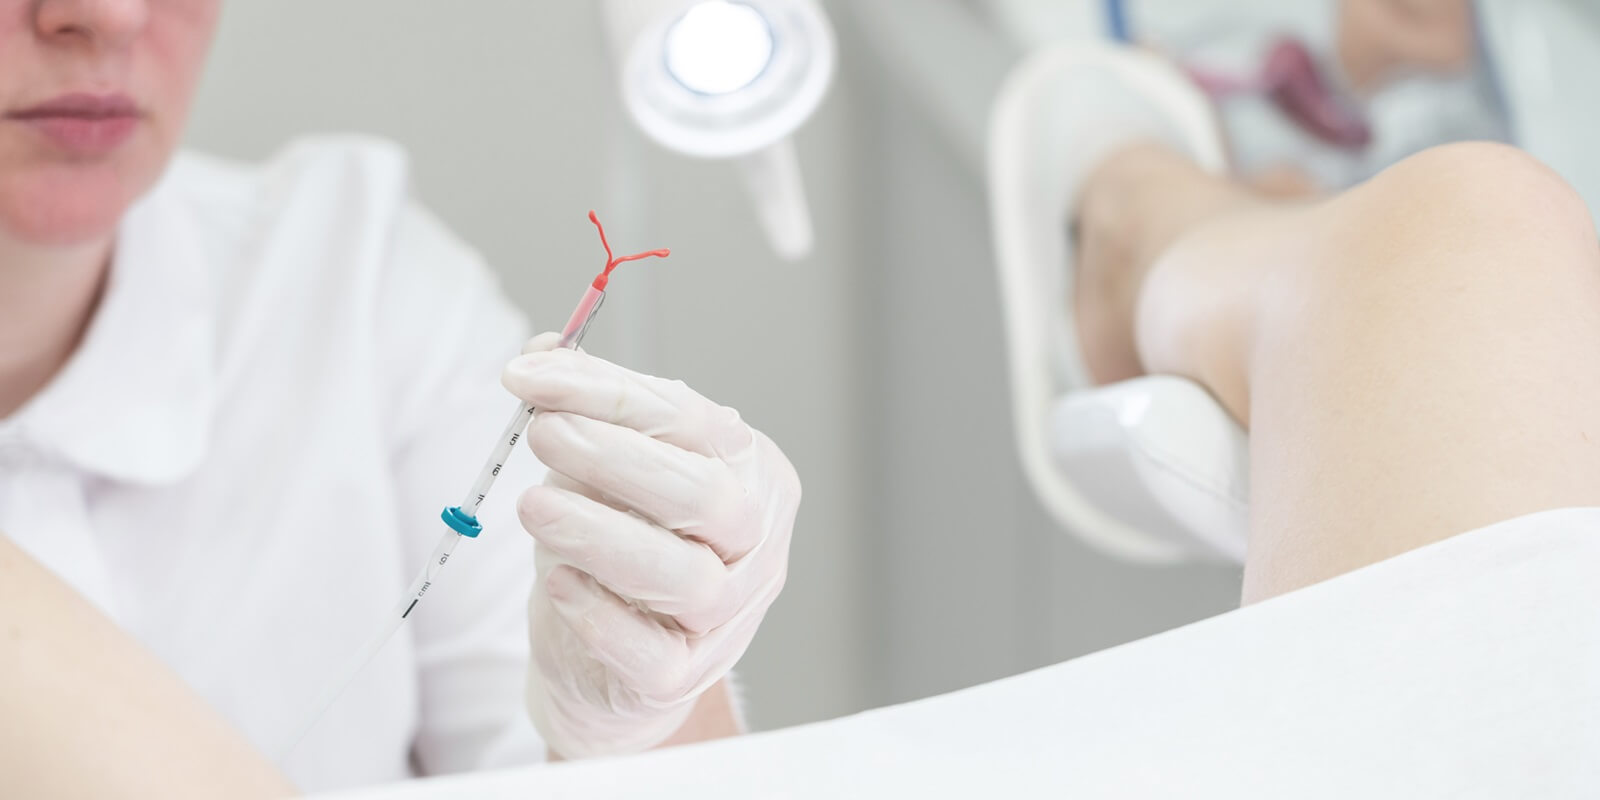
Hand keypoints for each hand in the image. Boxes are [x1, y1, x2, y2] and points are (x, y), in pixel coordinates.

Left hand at [501, 334, 800, 757]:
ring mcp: (728, 616)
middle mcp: (754, 542)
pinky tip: (557, 583)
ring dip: (602, 534)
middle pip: (705, 497)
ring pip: (686, 577)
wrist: (612, 661)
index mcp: (749, 472)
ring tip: (533, 506)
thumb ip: (582, 409)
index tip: (528, 376)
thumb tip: (542, 352)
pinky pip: (650, 650)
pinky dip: (599, 614)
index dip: (608, 392)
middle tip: (542, 433)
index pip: (691, 421)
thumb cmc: (620, 544)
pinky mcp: (681, 677)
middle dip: (616, 457)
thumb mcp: (601, 469)